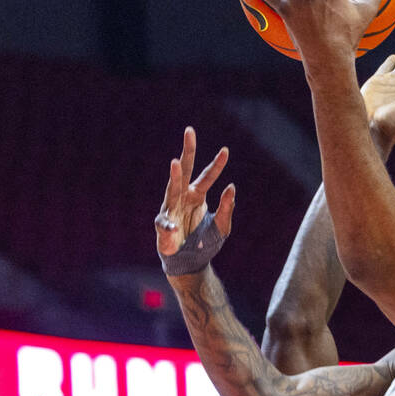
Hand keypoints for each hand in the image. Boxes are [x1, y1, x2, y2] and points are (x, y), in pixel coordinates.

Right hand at [155, 127, 234, 257]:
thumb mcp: (222, 227)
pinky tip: (175, 228)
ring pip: (171, 189)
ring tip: (176, 163)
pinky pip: (165, 224)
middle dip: (188, 151)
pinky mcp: (163, 228)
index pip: (207, 176)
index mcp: (197, 195)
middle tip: (190, 131)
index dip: (216, 164)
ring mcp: (171, 209)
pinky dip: (169, 227)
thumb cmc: (205, 243)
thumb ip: (227, 209)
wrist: (190, 264)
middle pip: (186, 171)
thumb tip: (231, 187)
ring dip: (174, 176)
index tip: (226, 150)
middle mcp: (183, 197)